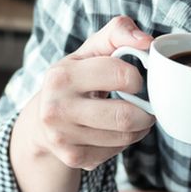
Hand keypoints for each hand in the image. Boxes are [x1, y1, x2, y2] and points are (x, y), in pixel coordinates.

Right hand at [15, 16, 155, 171]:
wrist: (43, 121)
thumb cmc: (75, 78)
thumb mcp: (90, 50)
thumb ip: (118, 32)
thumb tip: (147, 42)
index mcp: (61, 76)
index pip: (121, 75)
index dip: (137, 78)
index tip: (135, 81)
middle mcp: (56, 109)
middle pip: (124, 116)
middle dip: (146, 112)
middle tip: (147, 106)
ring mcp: (63, 137)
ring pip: (124, 137)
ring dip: (139, 128)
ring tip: (133, 117)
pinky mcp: (73, 158)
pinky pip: (116, 152)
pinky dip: (123, 142)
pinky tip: (114, 132)